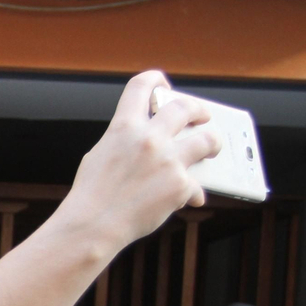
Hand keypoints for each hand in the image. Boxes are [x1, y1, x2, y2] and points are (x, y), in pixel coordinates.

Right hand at [60, 71, 217, 252]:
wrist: (93, 226)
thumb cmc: (92, 195)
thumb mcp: (101, 155)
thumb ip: (127, 142)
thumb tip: (153, 142)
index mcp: (124, 127)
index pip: (142, 86)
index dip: (154, 79)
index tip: (163, 83)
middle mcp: (149, 138)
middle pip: (185, 108)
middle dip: (197, 109)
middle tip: (201, 116)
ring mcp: (168, 161)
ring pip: (206, 139)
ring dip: (213, 142)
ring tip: (212, 147)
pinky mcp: (180, 185)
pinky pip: (196, 185)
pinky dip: (192, 193)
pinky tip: (189, 199)